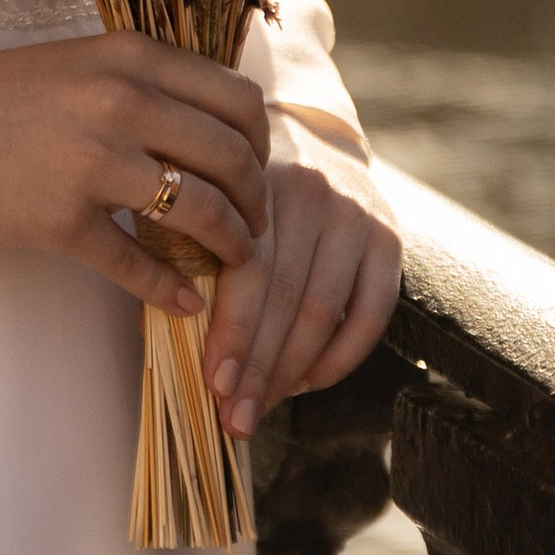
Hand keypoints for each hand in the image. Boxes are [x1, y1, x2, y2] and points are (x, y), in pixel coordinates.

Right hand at [0, 31, 269, 317]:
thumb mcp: (73, 67)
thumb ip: (140, 86)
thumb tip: (209, 129)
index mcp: (128, 55)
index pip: (237, 99)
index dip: (259, 144)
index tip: (251, 172)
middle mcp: (121, 99)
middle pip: (233, 157)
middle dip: (255, 203)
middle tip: (250, 228)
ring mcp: (92, 160)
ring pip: (203, 212)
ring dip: (230, 248)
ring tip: (225, 263)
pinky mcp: (61, 218)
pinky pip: (141, 265)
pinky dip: (171, 290)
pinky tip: (182, 301)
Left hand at [202, 136, 400, 438]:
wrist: (311, 135)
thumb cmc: (238, 183)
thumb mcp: (208, 194)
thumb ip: (186, 247)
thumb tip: (164, 327)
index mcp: (257, 179)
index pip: (248, 268)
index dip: (233, 332)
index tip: (214, 385)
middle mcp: (312, 192)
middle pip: (286, 298)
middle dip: (259, 367)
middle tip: (235, 419)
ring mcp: (356, 216)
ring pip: (325, 312)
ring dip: (292, 371)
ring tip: (262, 408)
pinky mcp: (390, 239)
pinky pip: (371, 315)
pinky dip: (340, 357)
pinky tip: (307, 383)